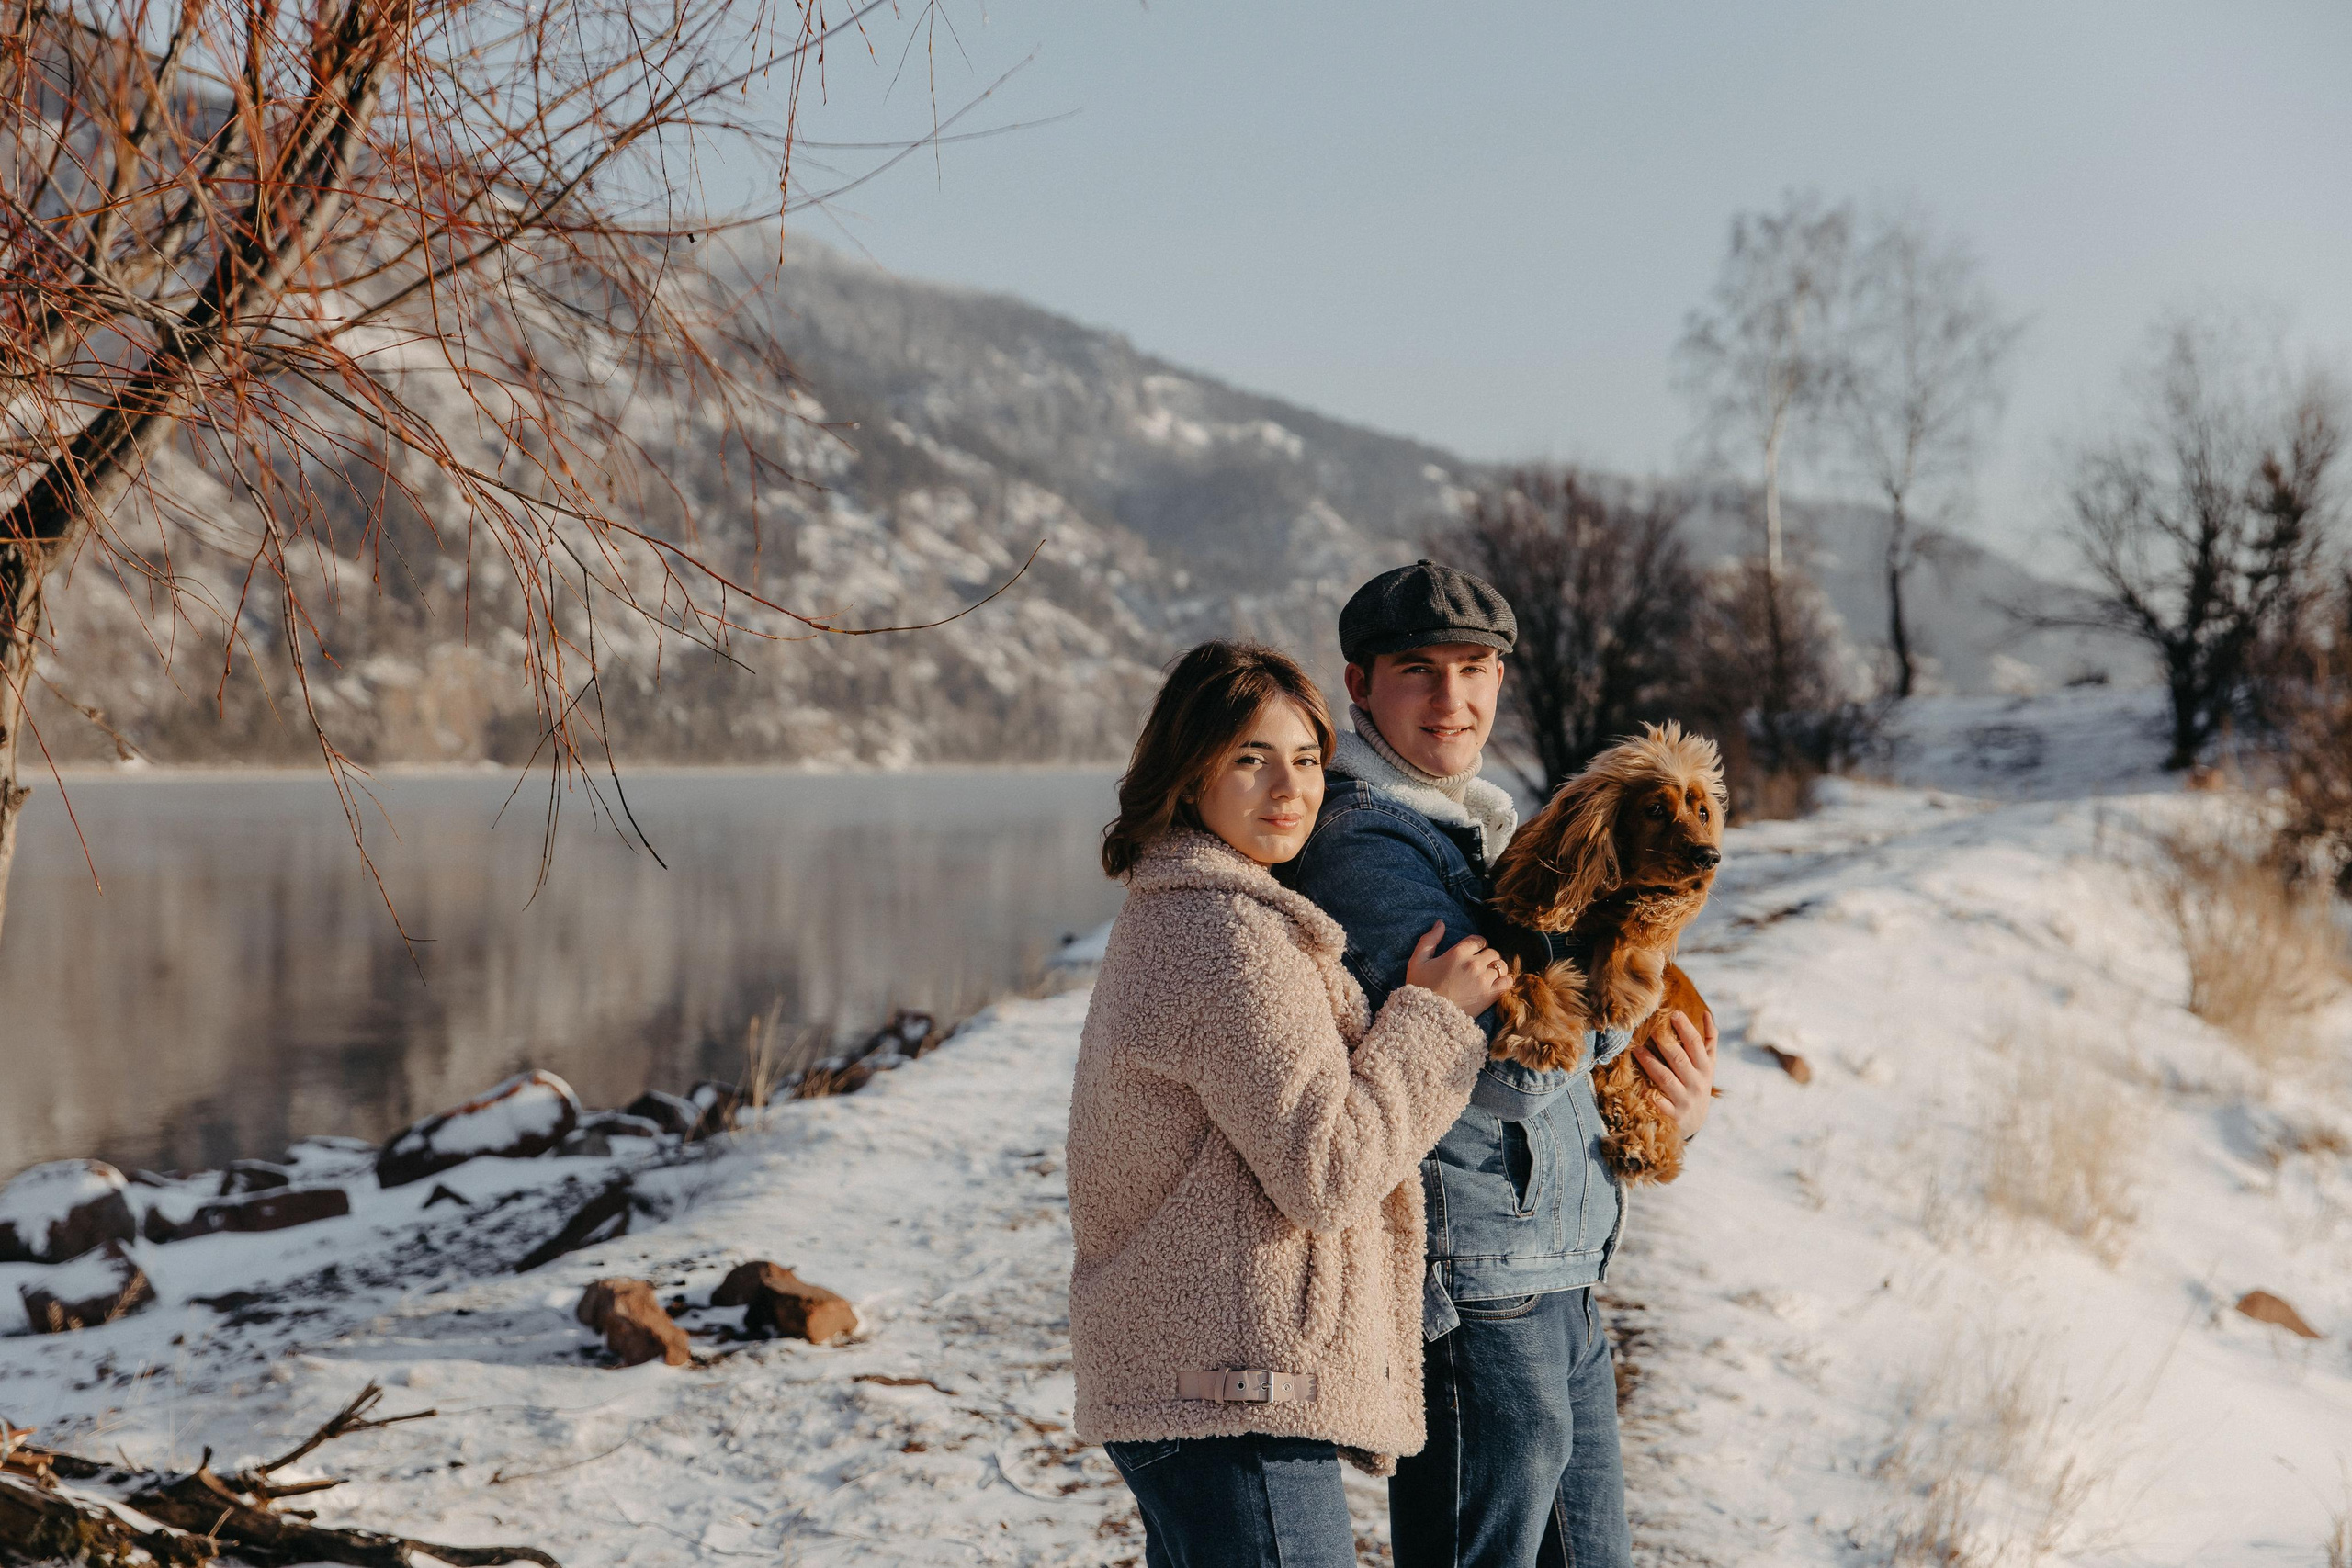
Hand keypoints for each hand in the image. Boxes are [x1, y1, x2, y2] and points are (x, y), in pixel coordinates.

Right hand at [1404, 920, 1511, 1018]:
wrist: (1427, 1017)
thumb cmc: (1420, 988)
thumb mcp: (1417, 961)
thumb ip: (1429, 939)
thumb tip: (1440, 923)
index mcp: (1457, 953)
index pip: (1478, 940)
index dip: (1477, 945)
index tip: (1473, 952)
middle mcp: (1473, 964)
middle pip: (1491, 952)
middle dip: (1486, 956)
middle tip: (1478, 966)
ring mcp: (1483, 980)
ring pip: (1501, 965)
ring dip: (1496, 968)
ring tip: (1487, 975)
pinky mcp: (1490, 995)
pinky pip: (1508, 981)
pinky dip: (1504, 981)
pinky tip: (1495, 985)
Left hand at [1635, 1009, 1717, 1138]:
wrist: (1695, 1123)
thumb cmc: (1698, 1086)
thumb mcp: (1709, 1065)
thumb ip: (1709, 1041)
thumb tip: (1707, 1014)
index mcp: (1705, 1068)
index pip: (1695, 1044)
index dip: (1685, 1027)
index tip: (1673, 1012)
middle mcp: (1697, 1083)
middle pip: (1678, 1058)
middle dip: (1664, 1041)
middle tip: (1650, 1025)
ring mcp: (1685, 1100)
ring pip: (1665, 1077)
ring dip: (1650, 1062)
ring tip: (1636, 1048)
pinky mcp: (1673, 1115)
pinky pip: (1659, 1103)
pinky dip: (1650, 1094)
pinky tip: (1638, 1085)